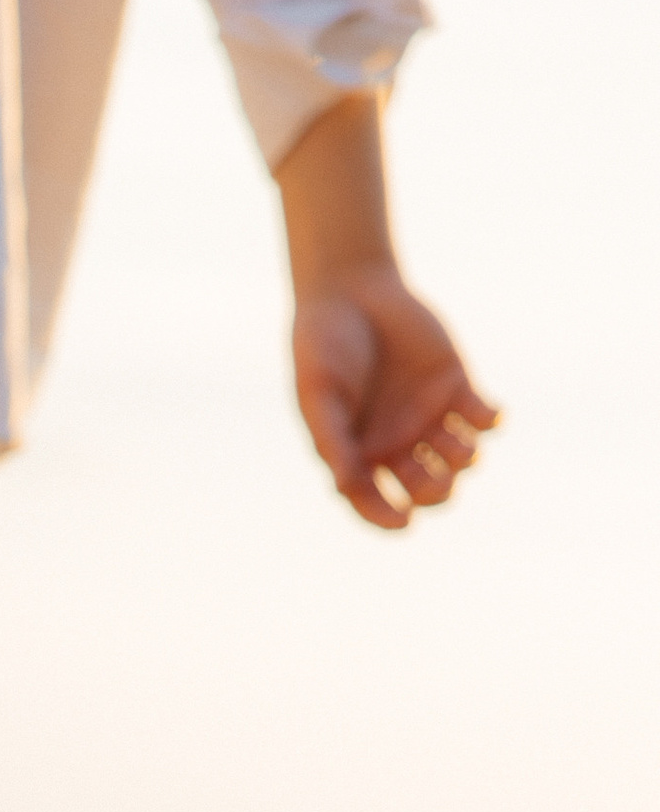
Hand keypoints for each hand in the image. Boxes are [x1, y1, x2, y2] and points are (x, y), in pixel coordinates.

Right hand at [292, 266, 499, 531]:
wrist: (350, 291)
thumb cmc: (323, 347)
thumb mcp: (319, 396)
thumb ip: (333, 440)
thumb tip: (346, 487)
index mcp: (360, 455)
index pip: (375, 502)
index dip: (389, 519)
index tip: (405, 520)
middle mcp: (397, 444)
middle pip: (428, 489)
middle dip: (435, 490)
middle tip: (433, 476)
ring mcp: (429, 416)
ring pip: (461, 460)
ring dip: (464, 459)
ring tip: (458, 441)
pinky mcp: (457, 385)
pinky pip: (484, 418)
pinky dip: (492, 421)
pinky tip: (489, 415)